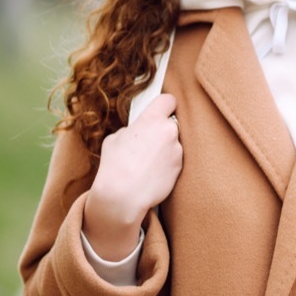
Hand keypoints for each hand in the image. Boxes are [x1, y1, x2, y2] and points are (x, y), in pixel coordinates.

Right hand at [84, 94, 182, 259]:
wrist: (123, 195)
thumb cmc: (115, 165)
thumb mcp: (114, 139)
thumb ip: (131, 129)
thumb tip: (137, 131)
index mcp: (151, 119)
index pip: (168, 100)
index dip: (164, 105)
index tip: (161, 110)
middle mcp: (169, 131)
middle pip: (171, 124)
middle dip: (162, 131)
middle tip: (147, 144)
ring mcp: (177, 149)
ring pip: (173, 143)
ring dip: (165, 149)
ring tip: (147, 163)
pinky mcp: (181, 166)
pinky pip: (174, 159)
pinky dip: (167, 164)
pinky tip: (152, 173)